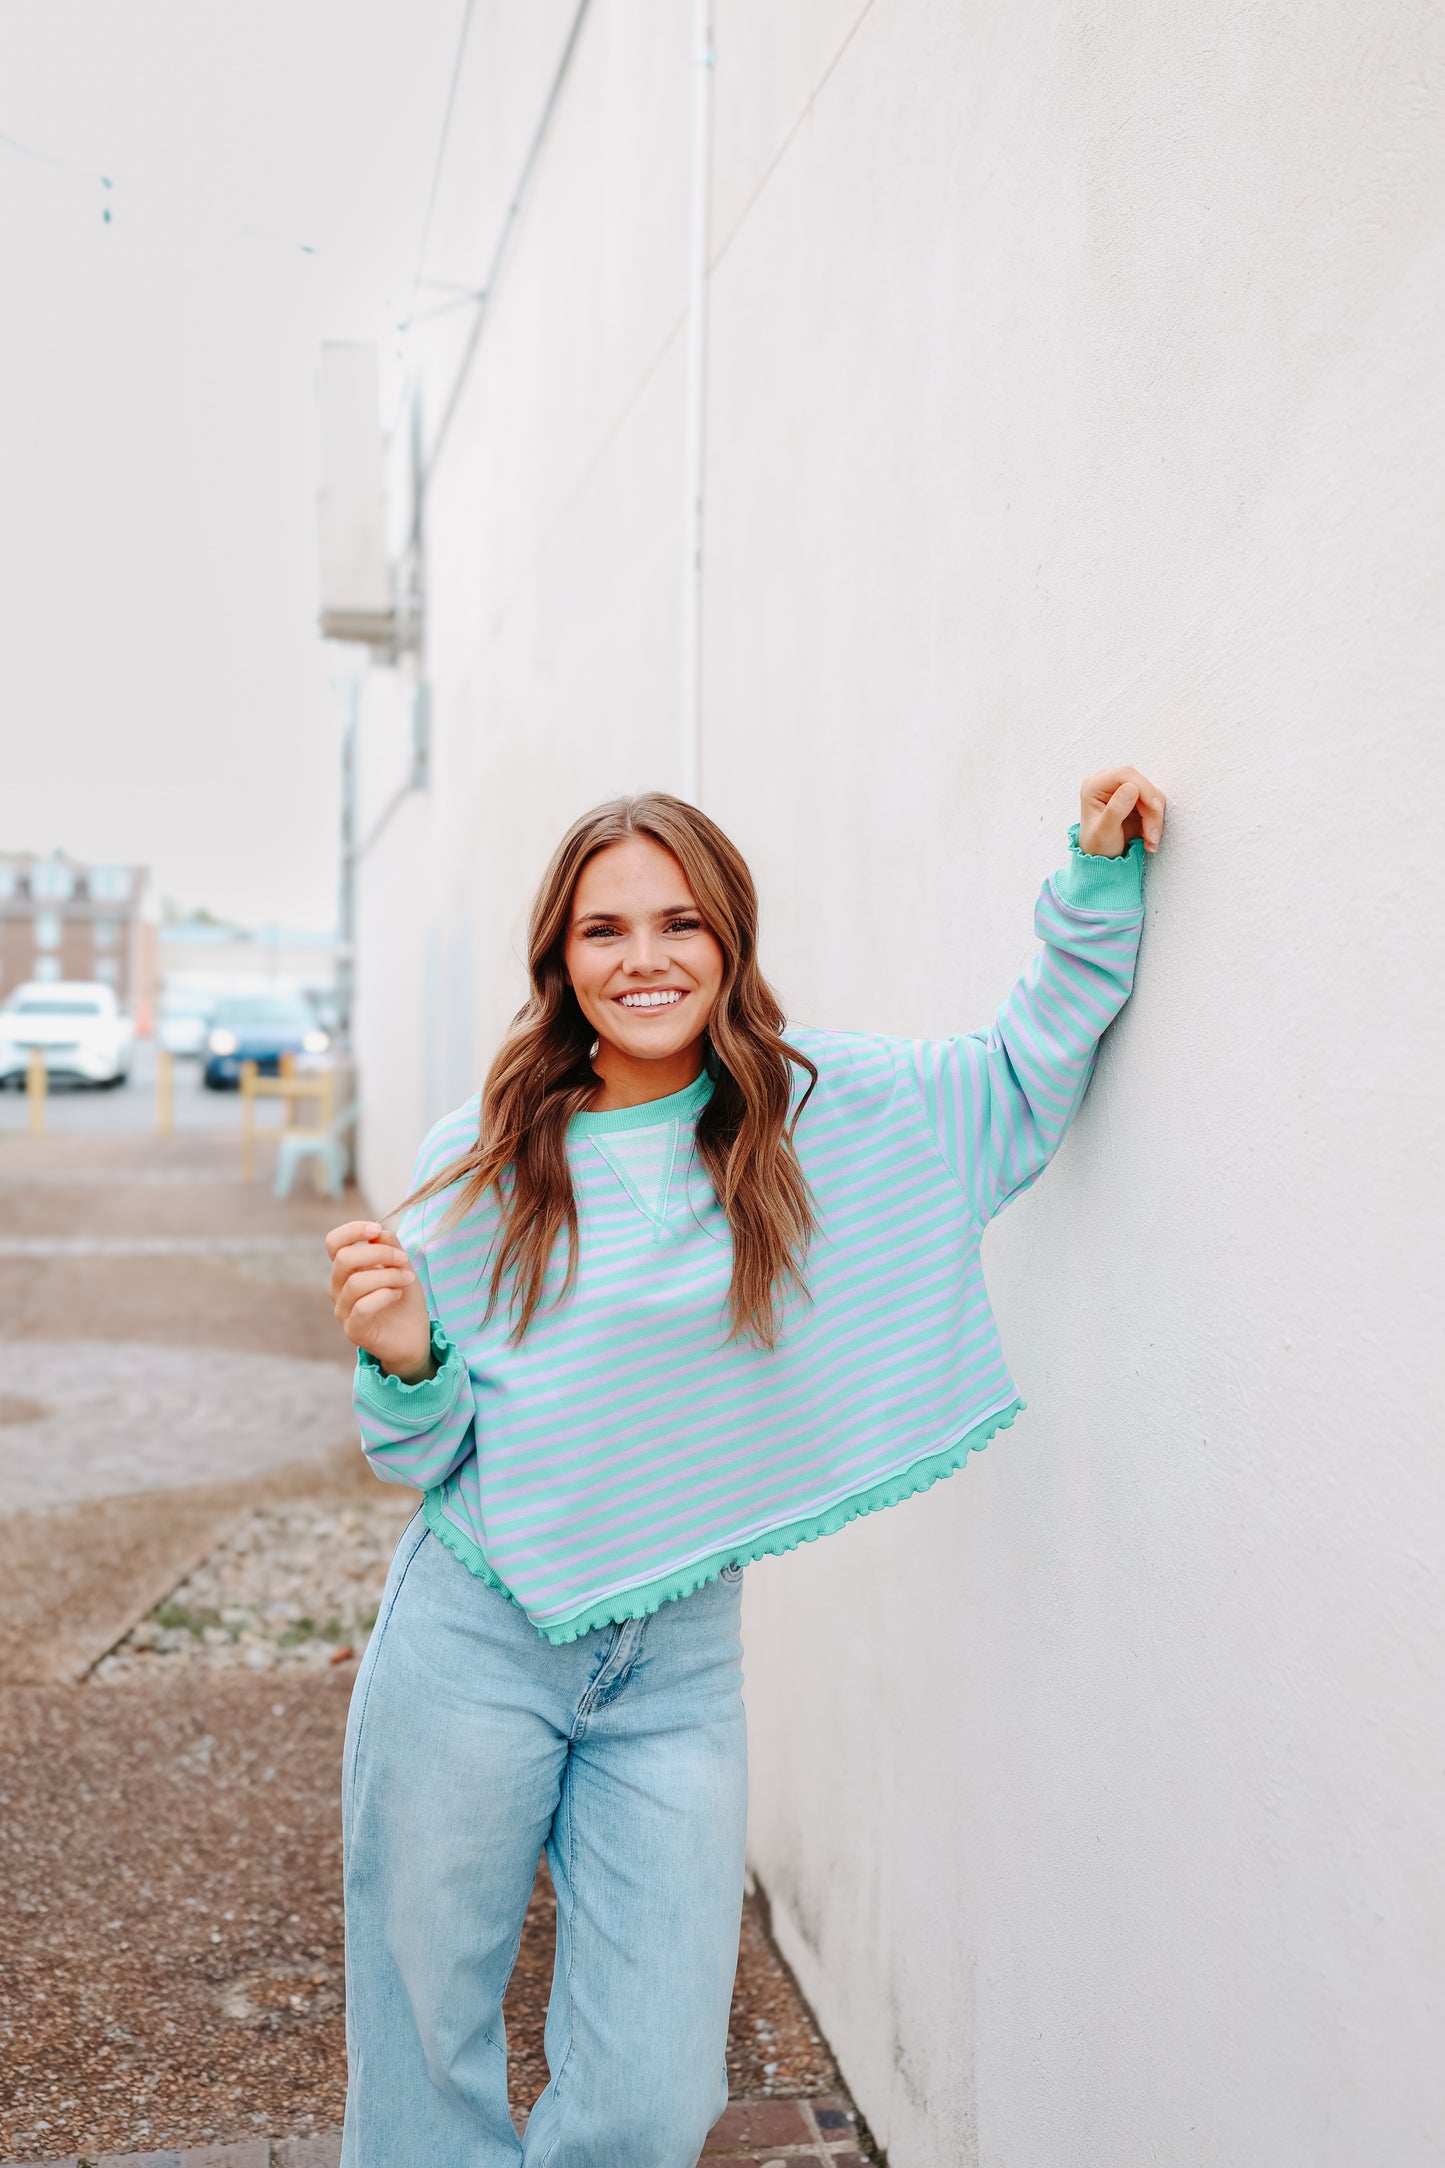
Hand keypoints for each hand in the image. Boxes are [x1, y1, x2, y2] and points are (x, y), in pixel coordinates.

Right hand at [325, 1220, 434, 1381]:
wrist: (414, 1335)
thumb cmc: (404, 1298)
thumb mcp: (402, 1266)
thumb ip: (390, 1246)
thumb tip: (379, 1231)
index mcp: (347, 1269)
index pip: (333, 1242)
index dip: (352, 1230)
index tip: (377, 1229)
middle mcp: (339, 1288)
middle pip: (343, 1259)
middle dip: (379, 1253)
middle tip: (403, 1259)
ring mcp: (343, 1310)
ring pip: (355, 1283)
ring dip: (388, 1276)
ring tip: (408, 1279)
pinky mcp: (354, 1330)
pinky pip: (362, 1307)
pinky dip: (384, 1295)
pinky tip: (397, 1295)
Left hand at [1079, 767, 1166, 856]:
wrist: (1102, 860)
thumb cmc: (1097, 847)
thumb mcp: (1103, 833)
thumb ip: (1115, 810)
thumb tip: (1131, 788)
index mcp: (1094, 786)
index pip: (1126, 775)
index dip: (1144, 789)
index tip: (1154, 809)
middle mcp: (1108, 784)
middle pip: (1142, 785)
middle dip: (1152, 811)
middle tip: (1152, 836)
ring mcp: (1123, 790)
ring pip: (1152, 795)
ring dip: (1155, 819)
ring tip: (1150, 841)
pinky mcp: (1136, 799)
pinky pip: (1154, 804)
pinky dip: (1155, 821)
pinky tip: (1149, 838)